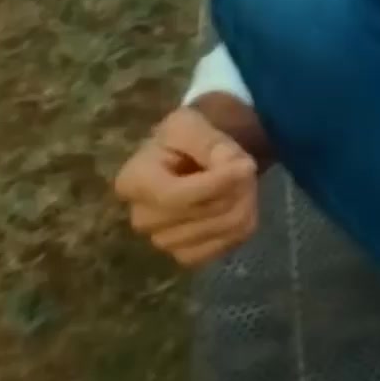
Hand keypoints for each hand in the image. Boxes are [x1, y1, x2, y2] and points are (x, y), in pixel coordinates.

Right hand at [113, 107, 258, 267]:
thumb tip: (231, 166)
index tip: (247, 166)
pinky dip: (242, 226)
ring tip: (243, 183)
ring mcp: (162, 241)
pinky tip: (239, 205)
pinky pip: (225, 246)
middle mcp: (141, 218)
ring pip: (220, 229)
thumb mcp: (190, 124)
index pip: (175, 195)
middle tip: (247, 167)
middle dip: (235, 189)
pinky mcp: (185, 255)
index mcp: (133, 182)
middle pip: (201, 213)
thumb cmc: (185, 139)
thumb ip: (208, 142)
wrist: (191, 159)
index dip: (215, 184)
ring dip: (244, 203)